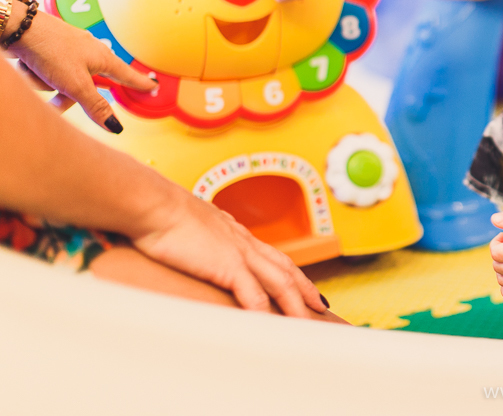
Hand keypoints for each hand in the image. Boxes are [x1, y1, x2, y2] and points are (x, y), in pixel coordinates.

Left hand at [7, 8, 155, 131]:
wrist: (18, 26)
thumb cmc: (50, 49)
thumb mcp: (75, 84)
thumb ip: (95, 106)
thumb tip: (115, 126)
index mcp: (103, 58)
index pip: (128, 76)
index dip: (141, 84)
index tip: (153, 86)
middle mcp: (90, 53)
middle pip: (87, 86)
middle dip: (66, 95)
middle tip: (55, 101)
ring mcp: (70, 50)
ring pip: (64, 81)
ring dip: (47, 85)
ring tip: (35, 75)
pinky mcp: (52, 49)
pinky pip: (50, 72)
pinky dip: (39, 75)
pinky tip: (30, 67)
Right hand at [130, 188, 328, 318]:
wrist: (153, 204)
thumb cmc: (160, 213)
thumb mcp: (187, 226)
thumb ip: (197, 237)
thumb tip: (189, 244)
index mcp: (235, 232)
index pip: (271, 254)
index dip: (288, 270)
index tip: (300, 284)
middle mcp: (244, 242)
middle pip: (285, 268)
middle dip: (304, 288)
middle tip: (320, 305)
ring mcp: (240, 254)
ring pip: (280, 283)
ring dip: (294, 304)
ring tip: (306, 322)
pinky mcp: (228, 266)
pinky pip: (254, 295)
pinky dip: (265, 312)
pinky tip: (271, 326)